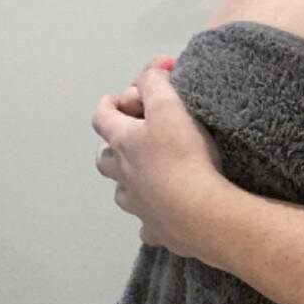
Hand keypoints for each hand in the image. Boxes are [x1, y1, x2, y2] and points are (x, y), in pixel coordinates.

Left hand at [93, 56, 224, 261]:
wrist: (201, 213)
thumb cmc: (183, 155)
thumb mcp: (169, 106)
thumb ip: (156, 84)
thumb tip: (150, 73)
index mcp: (124, 143)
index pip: (102, 118)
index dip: (106, 105)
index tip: (114, 100)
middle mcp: (124, 175)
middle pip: (104, 160)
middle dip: (111, 147)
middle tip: (128, 139)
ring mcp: (139, 206)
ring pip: (122, 193)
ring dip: (128, 182)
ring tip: (145, 176)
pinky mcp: (158, 230)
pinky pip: (148, 225)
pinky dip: (151, 216)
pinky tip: (163, 214)